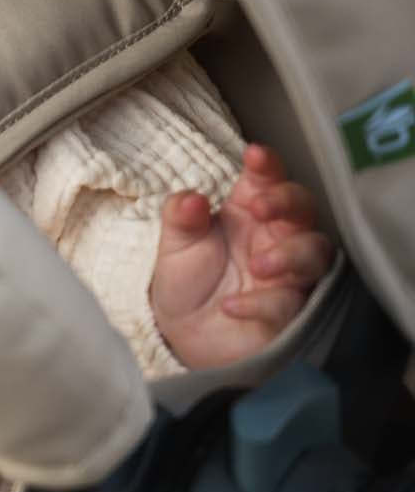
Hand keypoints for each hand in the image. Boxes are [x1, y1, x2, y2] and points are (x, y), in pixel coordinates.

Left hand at [150, 144, 333, 368]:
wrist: (186, 336)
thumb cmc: (189, 280)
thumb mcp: (176, 245)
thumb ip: (181, 218)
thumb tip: (192, 198)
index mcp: (248, 210)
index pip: (266, 179)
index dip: (267, 164)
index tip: (255, 155)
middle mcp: (277, 236)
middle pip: (304, 208)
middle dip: (286, 202)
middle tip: (258, 208)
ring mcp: (291, 274)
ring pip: (315, 254)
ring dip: (289, 254)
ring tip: (258, 265)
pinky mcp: (293, 312)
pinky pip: (291, 303)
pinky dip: (264, 303)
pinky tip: (232, 306)